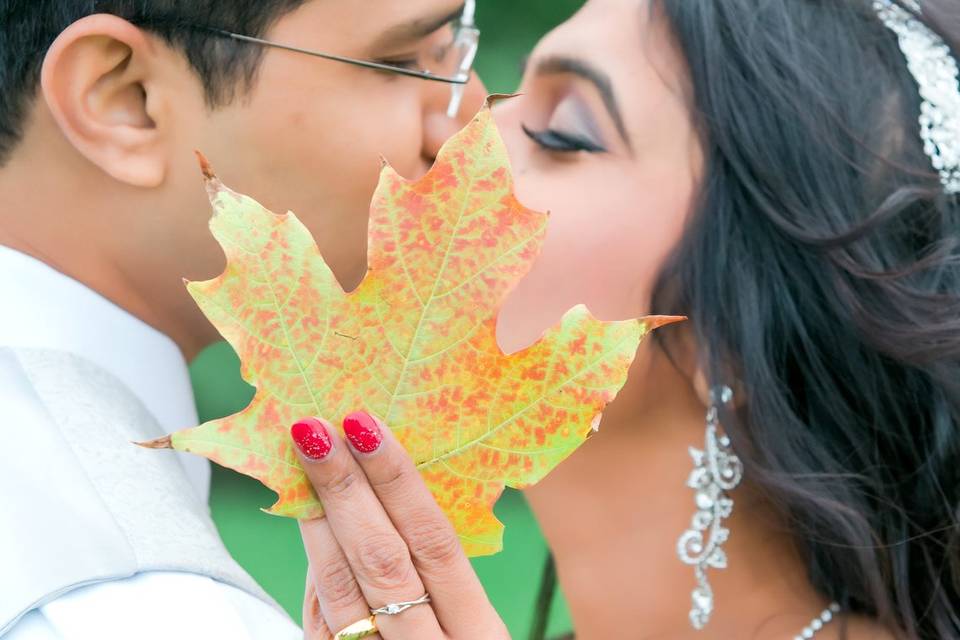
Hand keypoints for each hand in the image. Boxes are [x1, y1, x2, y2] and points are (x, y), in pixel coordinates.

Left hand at [290, 411, 509, 639]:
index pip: (436, 541)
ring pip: (340, 590)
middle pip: (384, 559)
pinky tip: (305, 522)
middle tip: (317, 428)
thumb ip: (433, 572)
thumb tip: (384, 494)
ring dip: (316, 521)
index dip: (398, 481)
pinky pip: (320, 621)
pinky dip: (312, 568)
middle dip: (346, 488)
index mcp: (479, 632)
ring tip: (301, 464)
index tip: (365, 425)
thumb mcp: (469, 627)